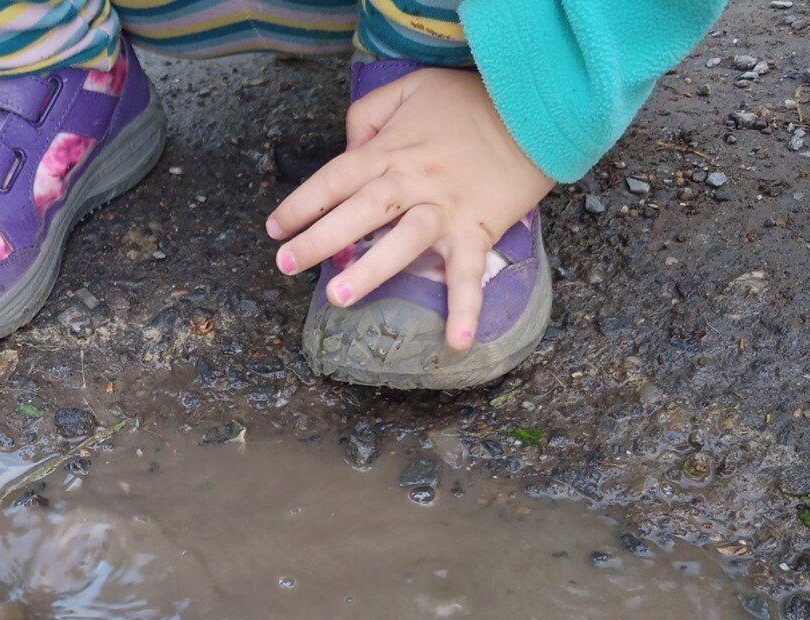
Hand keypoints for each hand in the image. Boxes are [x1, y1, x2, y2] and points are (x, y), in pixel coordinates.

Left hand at [266, 68, 554, 349]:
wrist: (535, 107)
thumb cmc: (468, 100)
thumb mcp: (409, 88)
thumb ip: (367, 117)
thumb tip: (347, 151)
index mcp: (390, 150)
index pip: (334, 179)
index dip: (301, 204)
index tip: (275, 228)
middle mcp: (413, 182)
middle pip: (359, 211)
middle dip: (318, 238)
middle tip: (286, 264)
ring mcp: (445, 209)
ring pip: (403, 241)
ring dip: (371, 269)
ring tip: (338, 297)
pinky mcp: (477, 230)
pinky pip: (470, 273)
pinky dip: (465, 307)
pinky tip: (457, 341)